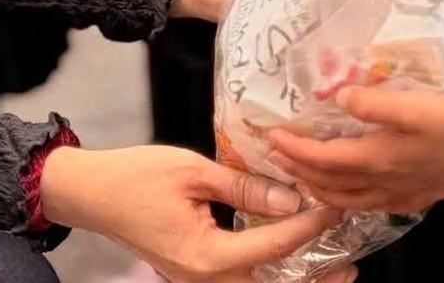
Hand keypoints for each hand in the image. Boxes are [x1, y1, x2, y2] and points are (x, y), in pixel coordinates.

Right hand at [40, 146, 353, 282]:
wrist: (92, 193)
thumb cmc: (136, 176)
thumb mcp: (194, 171)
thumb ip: (245, 187)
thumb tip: (290, 197)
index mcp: (206, 255)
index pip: (274, 244)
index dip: (310, 225)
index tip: (335, 206)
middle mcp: (204, 279)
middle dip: (314, 277)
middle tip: (351, 266)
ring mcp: (196, 281)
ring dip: (293, 279)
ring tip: (332, 271)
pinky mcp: (192, 274)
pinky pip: (238, 280)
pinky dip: (266, 272)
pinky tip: (286, 259)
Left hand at [266, 88, 443, 216]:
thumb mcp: (411, 104)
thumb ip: (372, 102)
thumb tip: (338, 97)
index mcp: (377, 158)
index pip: (323, 159)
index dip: (295, 149)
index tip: (272, 137)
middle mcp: (383, 183)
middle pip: (330, 184)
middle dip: (300, 171)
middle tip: (278, 156)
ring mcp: (400, 195)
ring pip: (348, 201)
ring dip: (321, 189)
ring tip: (305, 176)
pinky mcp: (416, 197)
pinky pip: (372, 205)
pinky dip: (351, 200)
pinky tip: (353, 193)